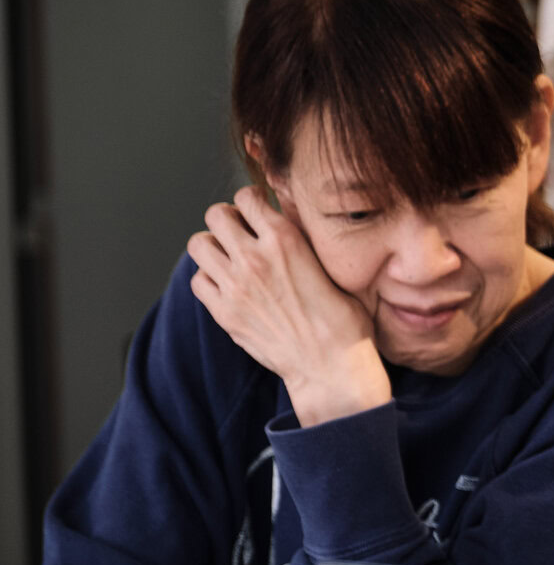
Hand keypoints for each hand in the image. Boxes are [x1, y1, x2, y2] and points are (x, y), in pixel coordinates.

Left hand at [186, 186, 388, 425]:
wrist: (331, 366)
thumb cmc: (344, 321)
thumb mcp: (334, 268)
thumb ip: (306, 242)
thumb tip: (288, 219)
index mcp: (286, 240)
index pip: (247, 198)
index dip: (253, 200)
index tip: (257, 209)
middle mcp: (255, 258)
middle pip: (216, 215)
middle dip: (228, 219)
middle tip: (241, 231)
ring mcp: (235, 286)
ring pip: (199, 244)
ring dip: (214, 245)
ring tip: (230, 256)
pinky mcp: (225, 313)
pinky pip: (199, 280)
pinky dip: (209, 278)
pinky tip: (229, 285)